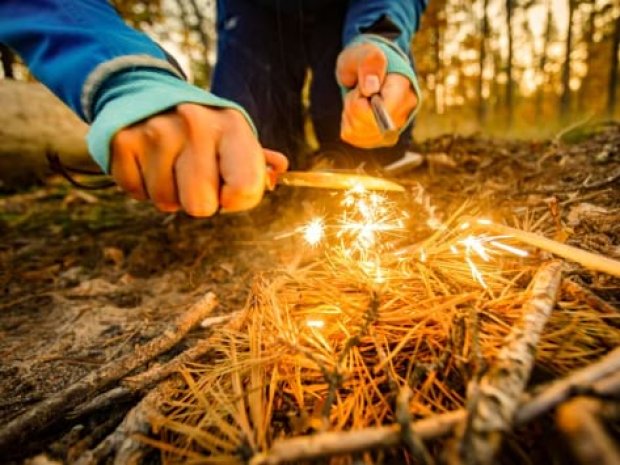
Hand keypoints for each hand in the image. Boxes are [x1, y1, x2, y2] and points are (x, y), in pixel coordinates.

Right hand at [109, 103, 288, 215]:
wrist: (146, 91)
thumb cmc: (202, 129)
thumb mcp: (233, 136)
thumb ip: (257, 161)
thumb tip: (280, 169)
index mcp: (231, 126)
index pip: (245, 189)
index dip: (235, 201)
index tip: (227, 189)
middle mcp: (195, 124)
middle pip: (201, 207)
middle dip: (199, 201)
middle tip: (193, 175)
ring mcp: (156, 131)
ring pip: (166, 203)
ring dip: (169, 192)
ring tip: (168, 162)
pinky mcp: (123, 141)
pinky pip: (137, 192)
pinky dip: (142, 185)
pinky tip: (147, 160)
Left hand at [336, 42, 417, 147]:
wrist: (366, 71)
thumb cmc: (365, 61)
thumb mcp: (362, 54)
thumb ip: (368, 64)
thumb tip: (370, 88)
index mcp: (404, 87)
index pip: (384, 111)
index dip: (363, 104)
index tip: (360, 89)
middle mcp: (404, 111)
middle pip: (370, 126)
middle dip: (354, 108)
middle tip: (356, 91)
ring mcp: (394, 127)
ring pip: (360, 134)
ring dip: (350, 116)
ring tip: (357, 100)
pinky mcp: (381, 138)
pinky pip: (355, 139)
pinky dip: (349, 125)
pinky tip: (355, 112)